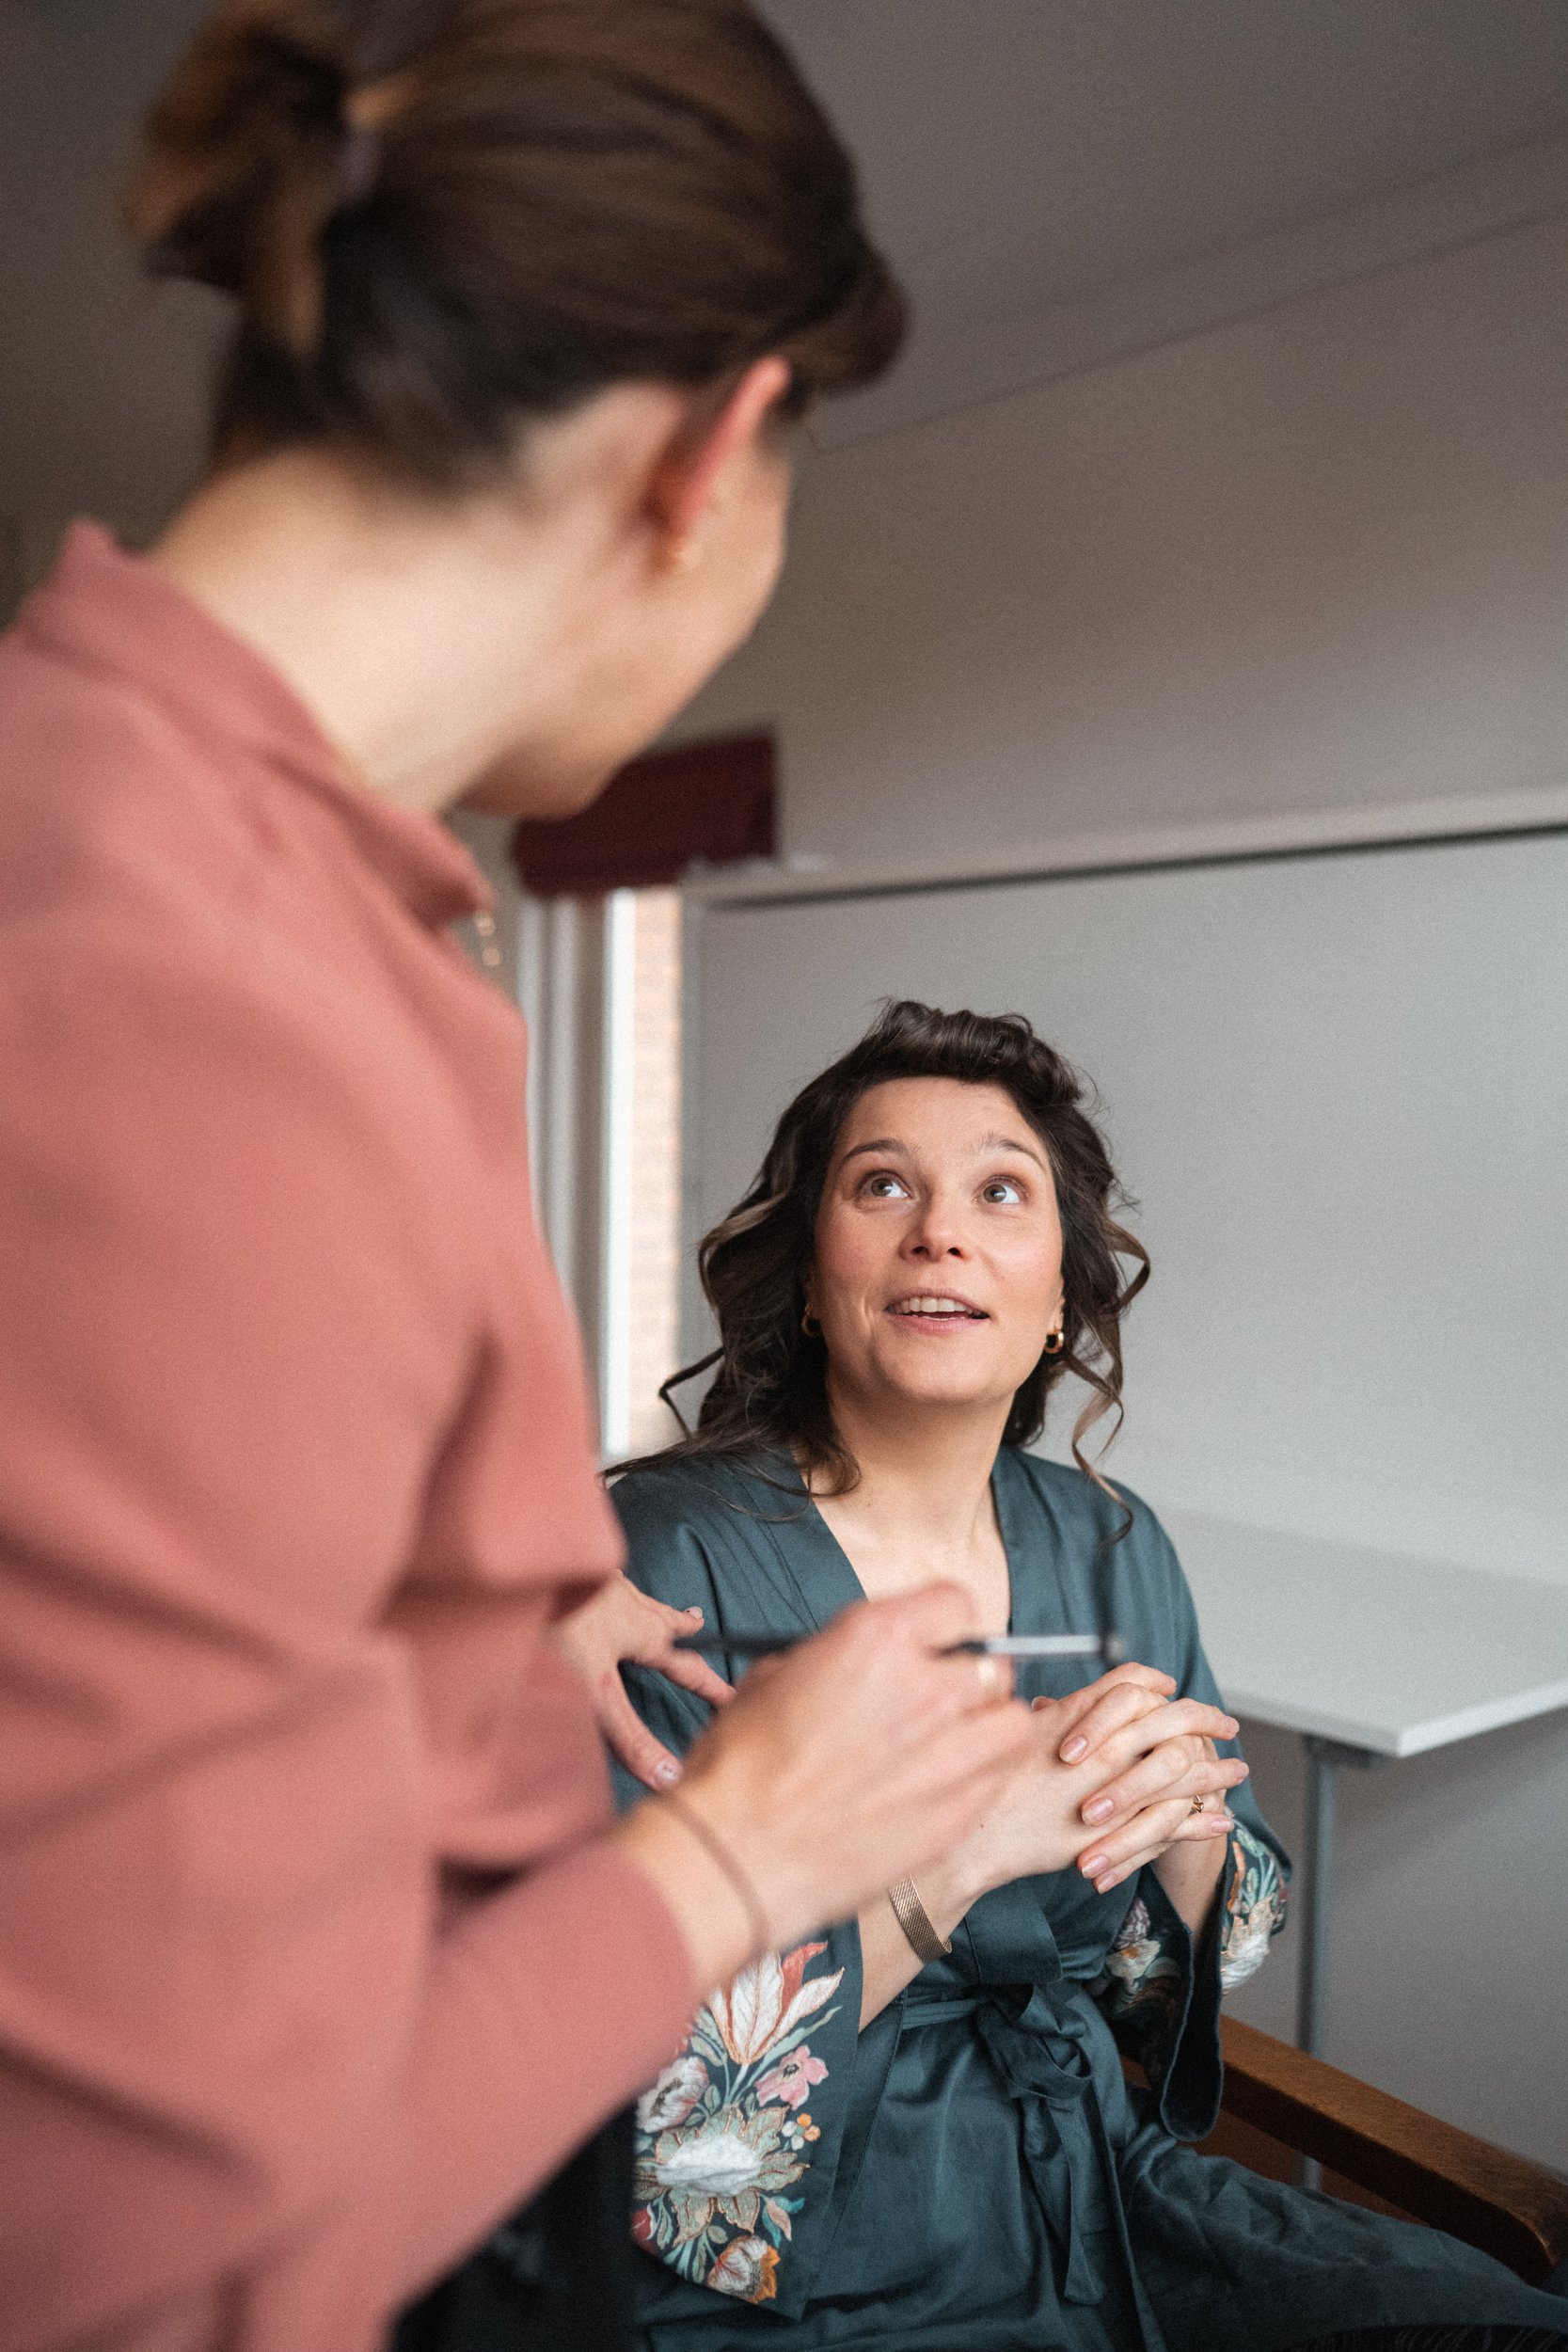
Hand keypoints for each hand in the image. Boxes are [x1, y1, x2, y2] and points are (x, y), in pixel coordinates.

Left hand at [551, 1573, 733, 1788]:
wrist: (521, 1564)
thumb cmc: (555, 1623)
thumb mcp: (594, 1691)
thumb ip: (629, 1735)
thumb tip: (668, 1776)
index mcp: (642, 1634)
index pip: (688, 1668)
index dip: (713, 1688)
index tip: (736, 1698)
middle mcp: (628, 1605)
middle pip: (664, 1619)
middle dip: (683, 1627)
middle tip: (698, 1623)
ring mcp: (599, 1584)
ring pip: (634, 1596)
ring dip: (649, 1604)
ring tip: (656, 1602)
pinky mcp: (573, 1573)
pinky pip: (601, 1579)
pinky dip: (608, 1585)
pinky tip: (594, 1581)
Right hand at [612, 1583, 1034, 1985]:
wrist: (738, 1853)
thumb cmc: (741, 1766)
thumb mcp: (776, 1675)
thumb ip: (840, 1659)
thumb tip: (862, 1666)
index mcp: (878, 1637)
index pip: (956, 1604)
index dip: (942, 1625)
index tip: (932, 1643)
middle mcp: (927, 1686)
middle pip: (992, 1664)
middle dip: (966, 1679)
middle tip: (937, 1701)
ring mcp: (951, 1752)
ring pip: (1012, 1722)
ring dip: (987, 1728)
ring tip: (953, 1744)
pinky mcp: (958, 1813)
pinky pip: (994, 1780)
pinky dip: (975, 1780)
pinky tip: (935, 1791)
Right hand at [915, 1666, 1238, 1915]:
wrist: (976, 1836)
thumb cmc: (989, 1784)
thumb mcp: (1019, 1735)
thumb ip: (1050, 1716)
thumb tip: (1061, 1701)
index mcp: (1075, 1719)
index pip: (1132, 1686)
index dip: (1158, 1685)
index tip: (1176, 1689)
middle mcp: (1099, 1748)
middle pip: (1168, 1722)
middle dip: (1203, 1720)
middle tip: (1227, 1723)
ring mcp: (1110, 1790)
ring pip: (1180, 1772)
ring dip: (1213, 1770)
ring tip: (1237, 1770)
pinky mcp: (1116, 1832)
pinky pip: (1172, 1822)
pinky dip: (1200, 1820)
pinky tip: (1218, 1819)